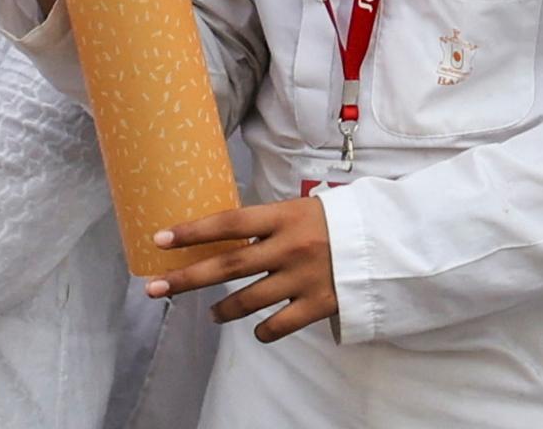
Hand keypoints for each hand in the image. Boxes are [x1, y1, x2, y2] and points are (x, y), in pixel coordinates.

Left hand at [148, 197, 337, 343]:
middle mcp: (290, 247)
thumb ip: (268, 224)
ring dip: (223, 309)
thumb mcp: (302, 211)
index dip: (193, 231)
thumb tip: (224, 233)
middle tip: (156, 288)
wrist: (386, 242)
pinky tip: (256, 330)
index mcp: (284, 217)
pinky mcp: (320, 305)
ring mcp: (304, 278)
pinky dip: (262, 331)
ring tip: (213, 314)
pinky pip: (279, 326)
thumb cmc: (338, 222)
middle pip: (228, 265)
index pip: (229, 223)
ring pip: (249, 300)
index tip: (160, 239)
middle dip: (187, 278)